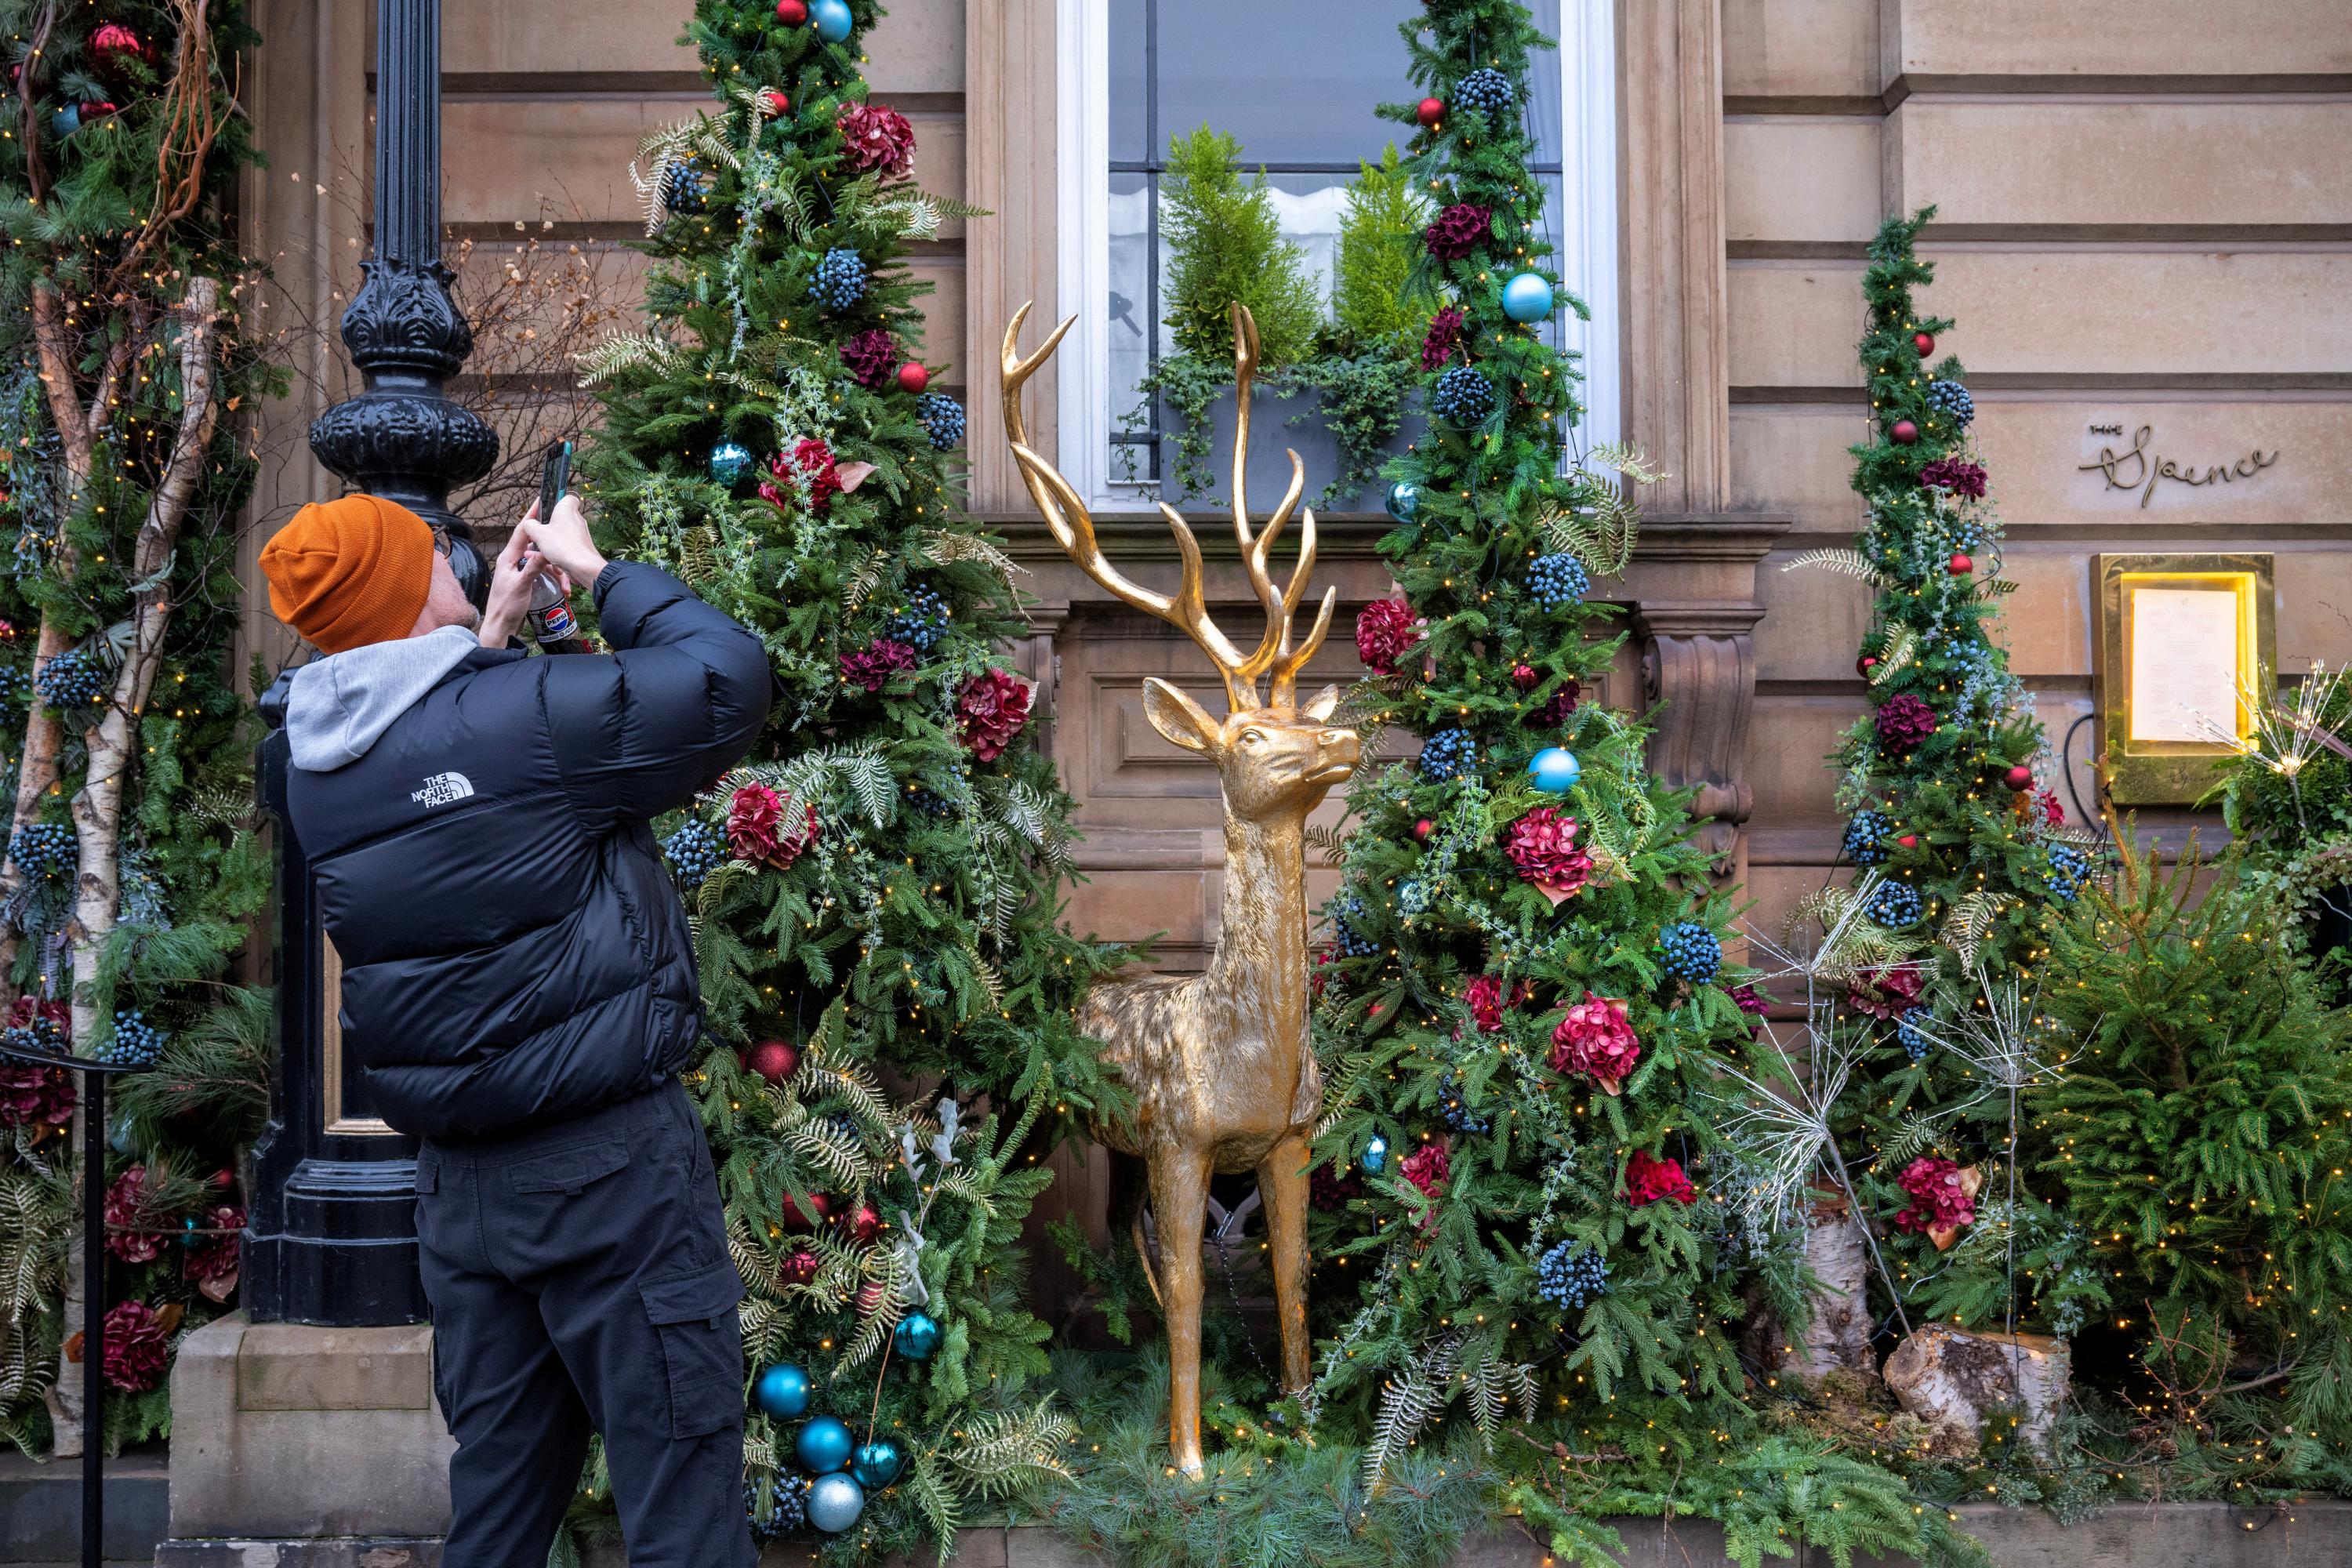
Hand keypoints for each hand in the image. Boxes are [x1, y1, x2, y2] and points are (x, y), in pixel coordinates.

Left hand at [480, 510, 562, 648]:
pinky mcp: (525, 580)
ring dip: (556, 571)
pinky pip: (542, 573)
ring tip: (566, 584)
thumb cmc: (506, 606)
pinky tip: (563, 589)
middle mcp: (513, 561)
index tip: (539, 503)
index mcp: (508, 558)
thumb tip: (546, 551)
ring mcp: (519, 570)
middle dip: (552, 550)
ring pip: (542, 562)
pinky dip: (553, 579)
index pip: (521, 532)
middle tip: (564, 546)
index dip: (530, 517)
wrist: (500, 625)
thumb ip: (533, 567)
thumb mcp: (522, 586)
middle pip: (536, 547)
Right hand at [515, 492, 608, 587]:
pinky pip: (566, 546)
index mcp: (567, 509)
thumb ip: (530, 526)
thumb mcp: (538, 534)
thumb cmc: (563, 546)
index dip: (557, 500)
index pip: (567, 497)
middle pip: (559, 518)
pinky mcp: (581, 546)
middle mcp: (576, 519)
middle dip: (547, 527)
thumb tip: (529, 524)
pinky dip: (557, 551)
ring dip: (549, 542)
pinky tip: (547, 560)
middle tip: (537, 534)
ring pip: (561, 534)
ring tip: (538, 551)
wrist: (583, 567)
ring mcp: (580, 533)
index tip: (548, 508)